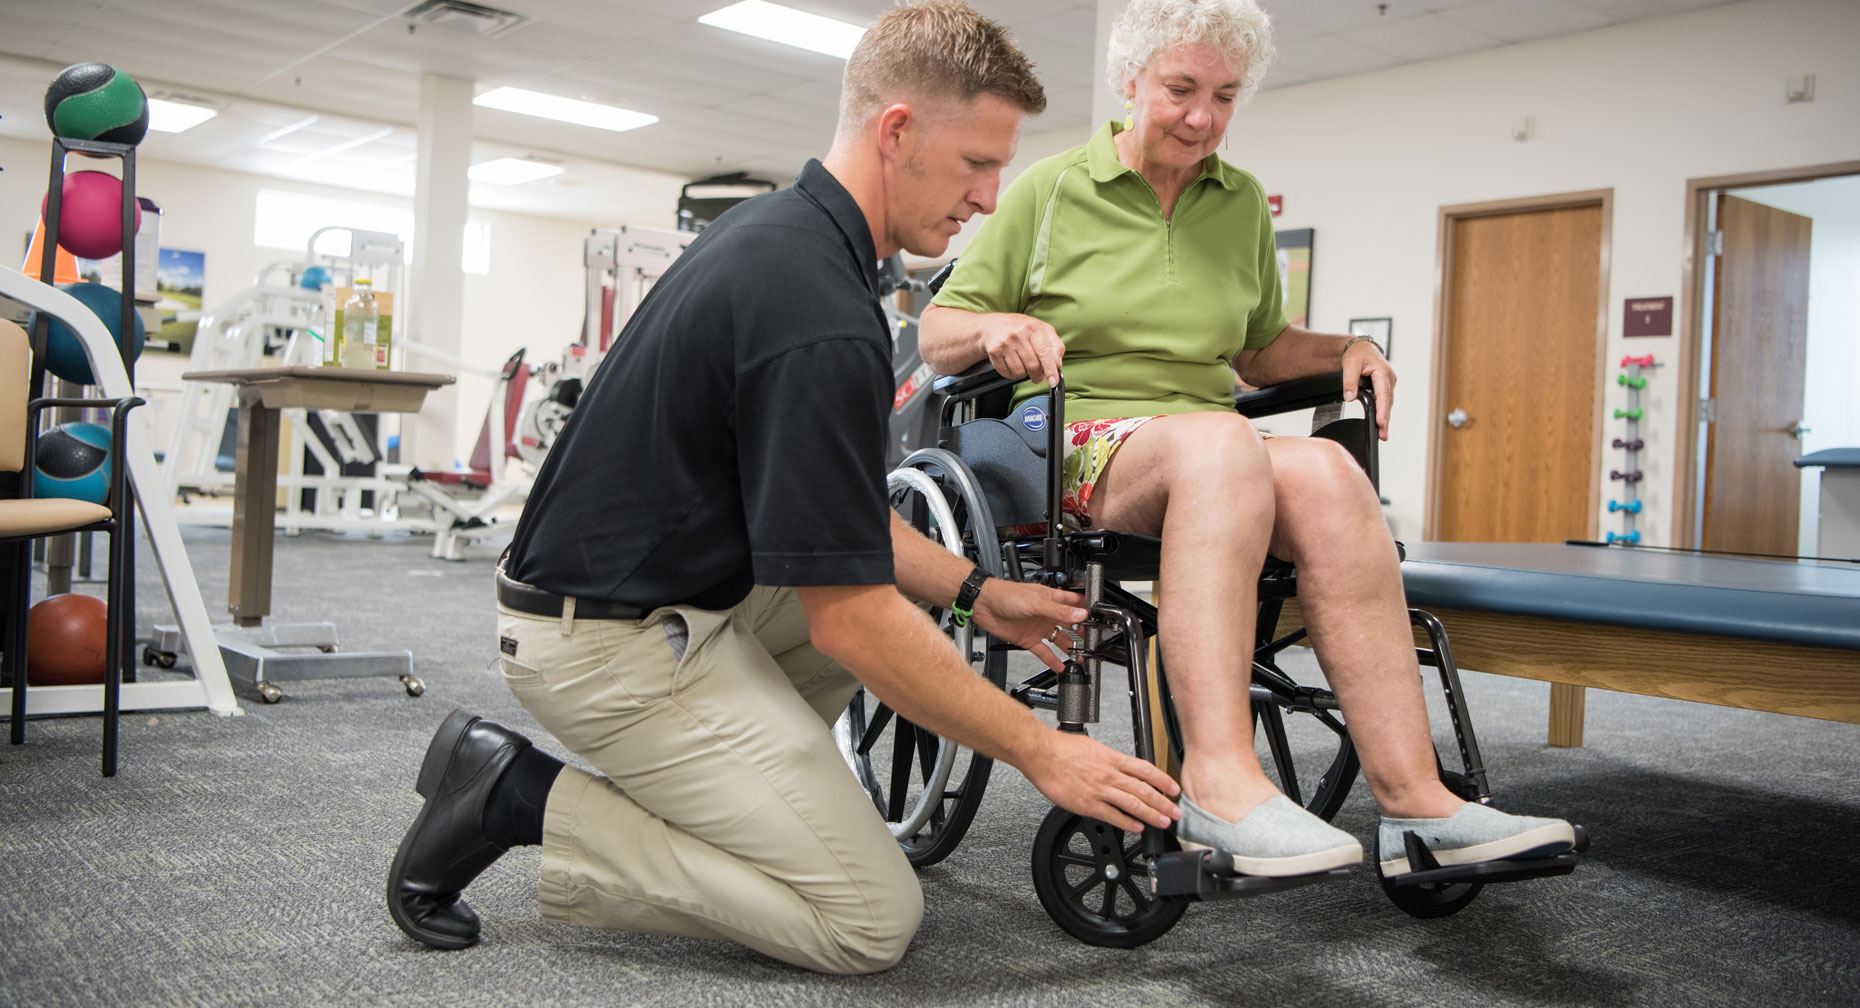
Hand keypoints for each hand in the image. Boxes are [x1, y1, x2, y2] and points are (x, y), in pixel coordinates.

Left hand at [971, 580, 1088, 671]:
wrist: (983, 604)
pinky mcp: (1029, 639)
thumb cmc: (1006, 594)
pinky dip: (1053, 660)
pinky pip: (1044, 651)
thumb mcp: (1036, 602)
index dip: (1087, 611)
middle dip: (1082, 633)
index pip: (1075, 604)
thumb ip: (1058, 611)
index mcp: (1052, 599)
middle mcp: (1047, 613)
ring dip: (1070, 649)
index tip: (1099, 621)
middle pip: (1071, 624)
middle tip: (1092, 644)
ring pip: (1059, 639)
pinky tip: (1061, 667)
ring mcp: (1039, 627)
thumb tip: (1080, 614)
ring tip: (1080, 658)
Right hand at [978, 313, 1064, 386]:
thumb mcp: (1043, 330)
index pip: (1044, 352)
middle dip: (1037, 375)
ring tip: (1023, 365)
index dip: (1050, 369)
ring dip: (1024, 374)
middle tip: (1038, 376)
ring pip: (1019, 371)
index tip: (1053, 381)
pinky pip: (1007, 373)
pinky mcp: (994, 352)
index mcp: (1033, 328)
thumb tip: (1057, 364)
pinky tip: (1013, 365)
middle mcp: (1018, 334)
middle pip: (1032, 365)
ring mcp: (1005, 343)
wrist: (994, 325)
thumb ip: (1055, 346)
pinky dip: (1012, 374)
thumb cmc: (1022, 329)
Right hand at [1022, 730, 1180, 832]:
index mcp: (1112, 758)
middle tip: (1175, 812)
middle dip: (1164, 803)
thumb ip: (1109, 759)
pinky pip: (1113, 816)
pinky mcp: (1088, 804)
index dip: (1163, 781)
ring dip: (1152, 815)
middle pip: (1144, 790)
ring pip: (1133, 804)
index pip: (1146, 770)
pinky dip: (1128, 823)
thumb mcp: (1093, 747)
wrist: (1042, 754)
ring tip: (1163, 822)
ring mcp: (1100, 790)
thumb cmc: (1062, 748)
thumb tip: (1120, 765)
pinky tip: (1137, 827)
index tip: (1174, 789)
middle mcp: (1110, 774)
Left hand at [1341, 339, 1395, 439]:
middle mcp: (1389, 379)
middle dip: (1386, 419)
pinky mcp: (1384, 388)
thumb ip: (1349, 381)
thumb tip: (1349, 397)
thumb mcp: (1350, 364)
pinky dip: (1383, 412)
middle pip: (1388, 402)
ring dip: (1385, 418)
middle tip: (1383, 434)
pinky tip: (1380, 423)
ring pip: (1387, 404)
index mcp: (1382, 372)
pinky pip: (1384, 402)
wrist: (1360, 348)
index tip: (1381, 422)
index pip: (1383, 394)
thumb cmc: (1357, 353)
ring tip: (1382, 433)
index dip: (1383, 410)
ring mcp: (1388, 384)